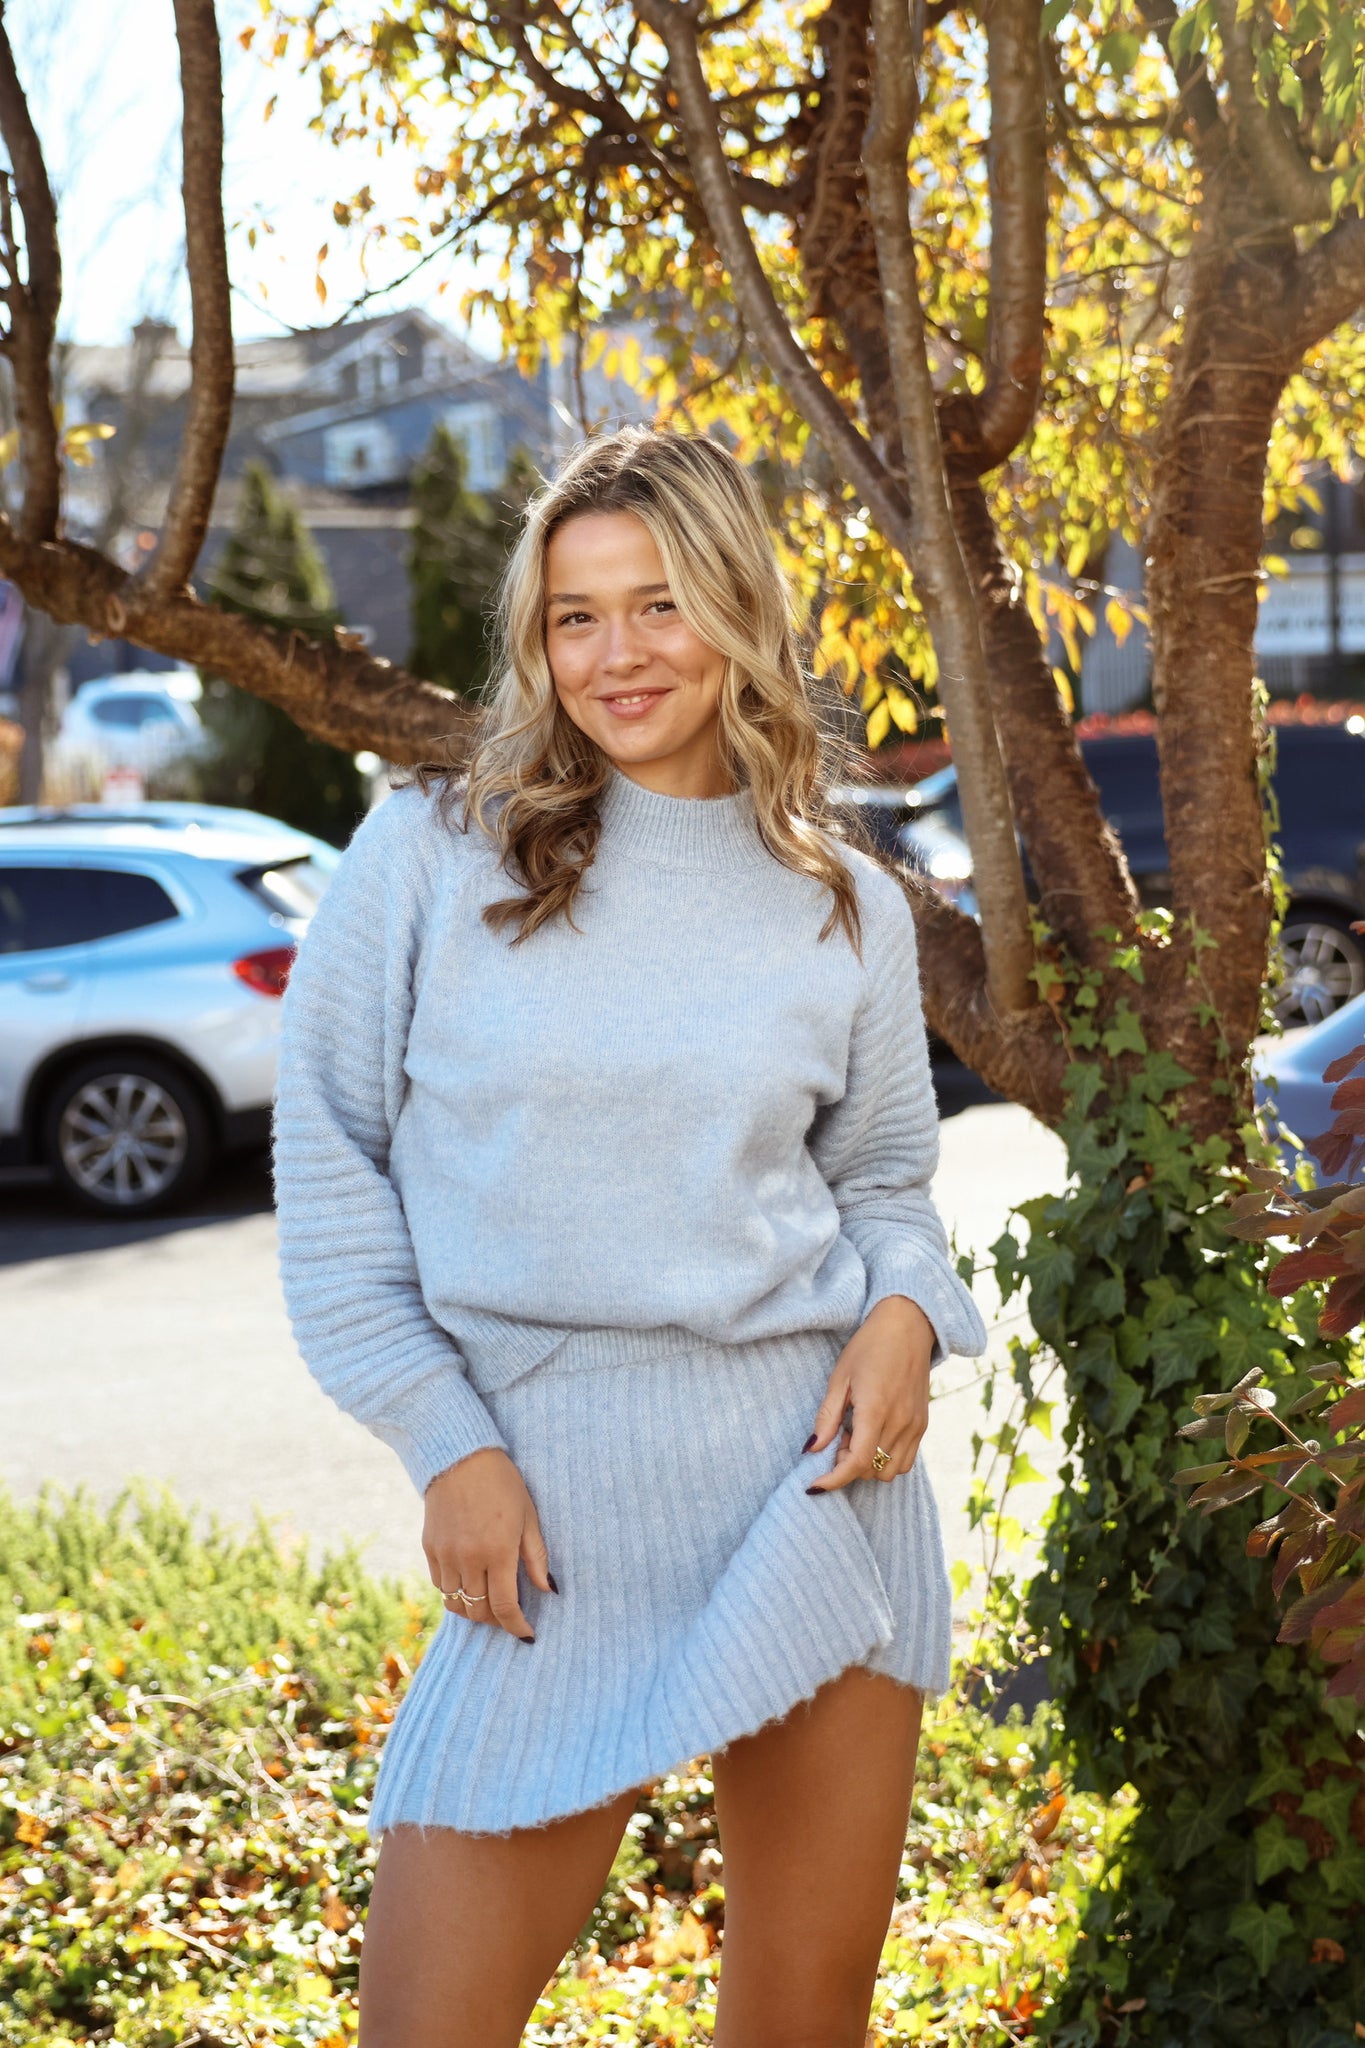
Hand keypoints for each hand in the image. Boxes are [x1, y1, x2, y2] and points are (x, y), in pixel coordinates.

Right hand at [422, 1447, 556, 1642]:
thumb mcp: (528, 1516)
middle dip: (496, 1621)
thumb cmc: (502, 1484)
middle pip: (478, 1611)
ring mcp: (445, 1554)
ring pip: (455, 1603)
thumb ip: (536, 1557)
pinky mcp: (429, 1548)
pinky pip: (440, 1585)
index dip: (516, 1626)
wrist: (460, 1457)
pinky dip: (455, 1592)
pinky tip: (469, 1582)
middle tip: (509, 1616)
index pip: (504, 1607)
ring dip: (474, 1609)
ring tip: (488, 1601)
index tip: (527, 1634)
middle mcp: (468, 1558)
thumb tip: (548, 1589)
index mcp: (497, 1551)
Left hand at [804, 1295, 936, 1492]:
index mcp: (876, 1410)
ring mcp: (915, 1426)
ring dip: (868, 1465)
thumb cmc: (869, 1346)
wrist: (909, 1326)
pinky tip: (873, 1435)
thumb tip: (812, 1449)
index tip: (814, 1485)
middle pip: (871, 1471)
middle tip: (837, 1437)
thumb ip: (827, 1417)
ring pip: (890, 1472)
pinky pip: (905, 1460)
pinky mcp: (923, 1424)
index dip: (833, 1480)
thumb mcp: (839, 1377)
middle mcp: (900, 1423)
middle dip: (848, 1465)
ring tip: (855, 1435)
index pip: (856, 1463)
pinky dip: (885, 1459)